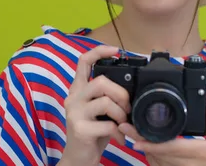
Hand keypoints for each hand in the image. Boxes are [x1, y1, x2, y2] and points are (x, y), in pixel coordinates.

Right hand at [60, 45, 130, 165]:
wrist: (78, 159)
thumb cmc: (93, 132)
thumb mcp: (100, 111)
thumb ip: (108, 96)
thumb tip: (131, 88)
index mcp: (78, 89)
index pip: (83, 61)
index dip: (99, 51)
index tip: (116, 50)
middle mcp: (73, 97)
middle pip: (100, 81)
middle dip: (121, 93)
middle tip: (127, 107)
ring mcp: (74, 113)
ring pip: (105, 100)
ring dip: (121, 112)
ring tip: (123, 123)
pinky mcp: (79, 129)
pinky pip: (107, 124)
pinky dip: (119, 132)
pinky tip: (120, 138)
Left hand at [118, 95, 205, 165]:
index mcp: (200, 152)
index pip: (170, 148)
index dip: (151, 144)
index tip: (135, 137)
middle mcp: (189, 165)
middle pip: (158, 155)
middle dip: (141, 141)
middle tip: (125, 128)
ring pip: (156, 162)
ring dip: (144, 150)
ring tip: (130, 134)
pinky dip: (151, 158)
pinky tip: (144, 147)